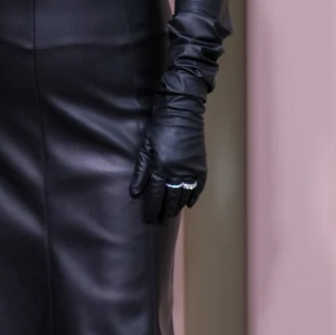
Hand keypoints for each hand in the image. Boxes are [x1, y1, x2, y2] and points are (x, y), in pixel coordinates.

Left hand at [129, 93, 206, 222]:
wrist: (182, 113)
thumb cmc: (159, 128)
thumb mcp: (145, 148)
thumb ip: (140, 172)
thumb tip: (135, 192)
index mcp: (161, 168)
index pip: (155, 195)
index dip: (152, 209)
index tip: (149, 219)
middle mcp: (177, 172)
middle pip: (170, 199)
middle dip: (164, 212)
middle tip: (160, 221)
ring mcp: (191, 169)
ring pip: (184, 195)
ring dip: (178, 207)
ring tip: (172, 214)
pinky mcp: (201, 166)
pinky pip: (198, 187)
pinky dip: (194, 196)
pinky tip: (189, 204)